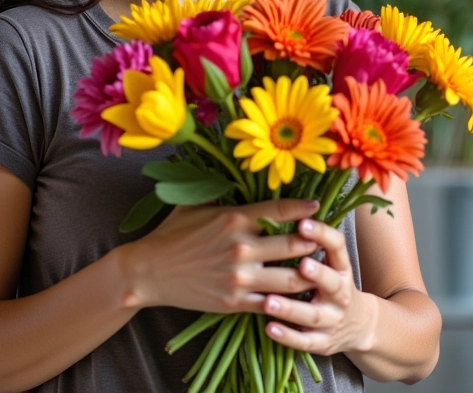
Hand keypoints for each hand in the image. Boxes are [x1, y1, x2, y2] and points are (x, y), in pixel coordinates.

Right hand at [119, 199, 321, 313]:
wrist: (149, 271)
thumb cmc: (172, 233)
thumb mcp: (194, 202)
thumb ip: (219, 188)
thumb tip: (235, 169)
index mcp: (234, 218)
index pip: (280, 210)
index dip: (304, 209)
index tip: (317, 207)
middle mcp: (242, 248)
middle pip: (295, 245)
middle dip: (314, 242)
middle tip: (323, 240)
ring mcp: (240, 278)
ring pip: (292, 278)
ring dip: (309, 273)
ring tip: (317, 269)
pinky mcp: (235, 303)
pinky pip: (273, 304)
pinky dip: (288, 300)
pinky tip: (296, 295)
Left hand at [262, 219, 376, 354]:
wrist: (358, 324)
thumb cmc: (330, 280)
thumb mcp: (330, 259)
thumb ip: (309, 239)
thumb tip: (283, 206)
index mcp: (341, 267)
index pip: (337, 246)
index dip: (322, 234)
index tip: (302, 222)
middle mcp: (340, 293)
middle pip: (331, 283)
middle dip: (317, 274)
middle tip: (301, 265)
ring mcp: (332, 320)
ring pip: (312, 316)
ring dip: (291, 308)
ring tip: (268, 300)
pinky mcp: (322, 343)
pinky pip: (304, 342)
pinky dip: (287, 336)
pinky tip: (270, 328)